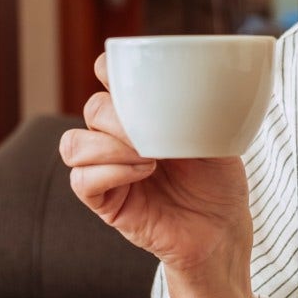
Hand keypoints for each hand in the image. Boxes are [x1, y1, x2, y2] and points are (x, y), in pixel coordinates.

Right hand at [59, 53, 253, 280]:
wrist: (223, 228)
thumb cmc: (220, 181)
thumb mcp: (219, 135)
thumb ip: (200, 109)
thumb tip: (197, 81)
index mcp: (140, 113)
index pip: (106, 79)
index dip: (108, 69)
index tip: (129, 74)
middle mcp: (118, 138)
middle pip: (93, 109)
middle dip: (120, 115)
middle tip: (154, 130)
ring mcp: (108, 170)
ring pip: (74, 144)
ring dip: (108, 144)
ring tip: (149, 156)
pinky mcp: (106, 203)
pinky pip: (82, 181)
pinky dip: (109, 171)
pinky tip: (143, 172)